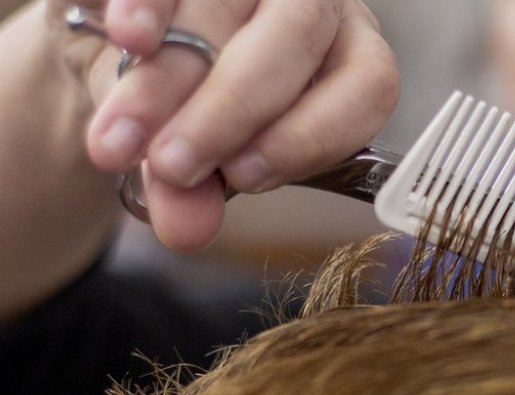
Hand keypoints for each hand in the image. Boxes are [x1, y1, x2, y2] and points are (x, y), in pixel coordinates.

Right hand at [50, 0, 398, 250]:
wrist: (130, 49)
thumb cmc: (193, 108)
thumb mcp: (203, 156)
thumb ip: (197, 192)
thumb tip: (185, 229)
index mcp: (346, 56)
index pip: (367, 87)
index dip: (310, 136)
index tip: (242, 176)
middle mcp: (315, 3)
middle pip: (298, 36)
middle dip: (230, 110)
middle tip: (173, 166)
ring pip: (230, 2)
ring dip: (172, 76)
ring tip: (123, 137)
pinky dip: (148, 6)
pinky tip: (127, 39)